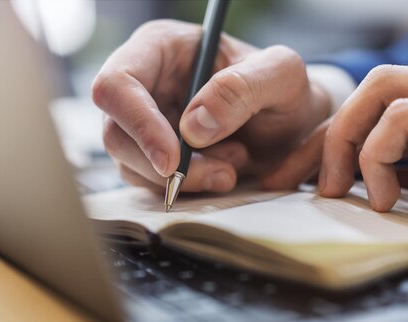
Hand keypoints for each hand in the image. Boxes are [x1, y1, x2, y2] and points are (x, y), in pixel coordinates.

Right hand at [92, 20, 329, 192]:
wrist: (292, 126)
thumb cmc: (284, 90)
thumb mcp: (282, 76)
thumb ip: (242, 88)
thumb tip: (193, 127)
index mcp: (161, 47)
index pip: (117, 84)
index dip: (138, 124)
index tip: (173, 160)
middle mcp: (144, 84)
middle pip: (116, 133)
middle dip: (164, 165)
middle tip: (221, 174)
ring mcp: (145, 122)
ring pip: (131, 164)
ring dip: (184, 179)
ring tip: (232, 167)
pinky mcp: (153, 155)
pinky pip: (151, 183)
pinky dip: (188, 188)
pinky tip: (223, 172)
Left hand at [303, 65, 407, 212]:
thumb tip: (399, 187)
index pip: (381, 108)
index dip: (333, 142)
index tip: (304, 181)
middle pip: (369, 91)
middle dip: (321, 135)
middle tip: (291, 180)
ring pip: (379, 88)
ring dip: (340, 140)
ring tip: (334, 189)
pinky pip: (403, 118)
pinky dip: (376, 156)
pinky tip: (383, 195)